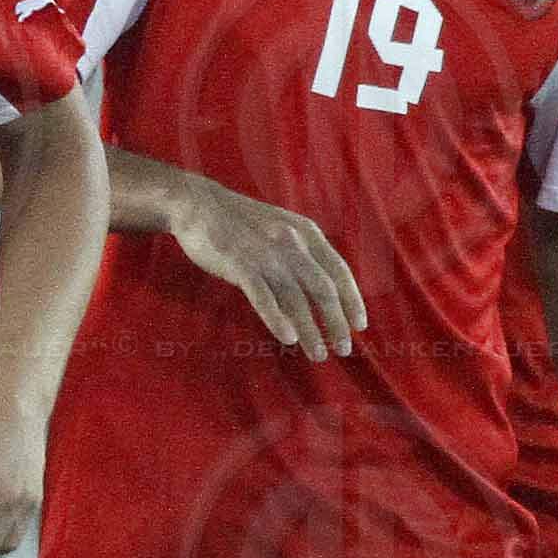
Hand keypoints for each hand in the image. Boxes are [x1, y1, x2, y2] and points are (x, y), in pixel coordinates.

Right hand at [167, 175, 366, 358]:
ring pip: (296, 299)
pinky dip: (277, 319)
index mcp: (307, 232)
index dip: (352, 300)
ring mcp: (266, 254)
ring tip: (318, 354)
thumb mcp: (282, 226)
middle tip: (343, 348)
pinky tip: (288, 339)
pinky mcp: (240, 265)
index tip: (359, 325)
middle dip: (336, 322)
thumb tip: (323, 285)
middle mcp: (292, 243)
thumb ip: (302, 250)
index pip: (339, 270)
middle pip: (322, 289)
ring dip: (310, 330)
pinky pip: (263, 297)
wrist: (198, 203)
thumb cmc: (241, 220)